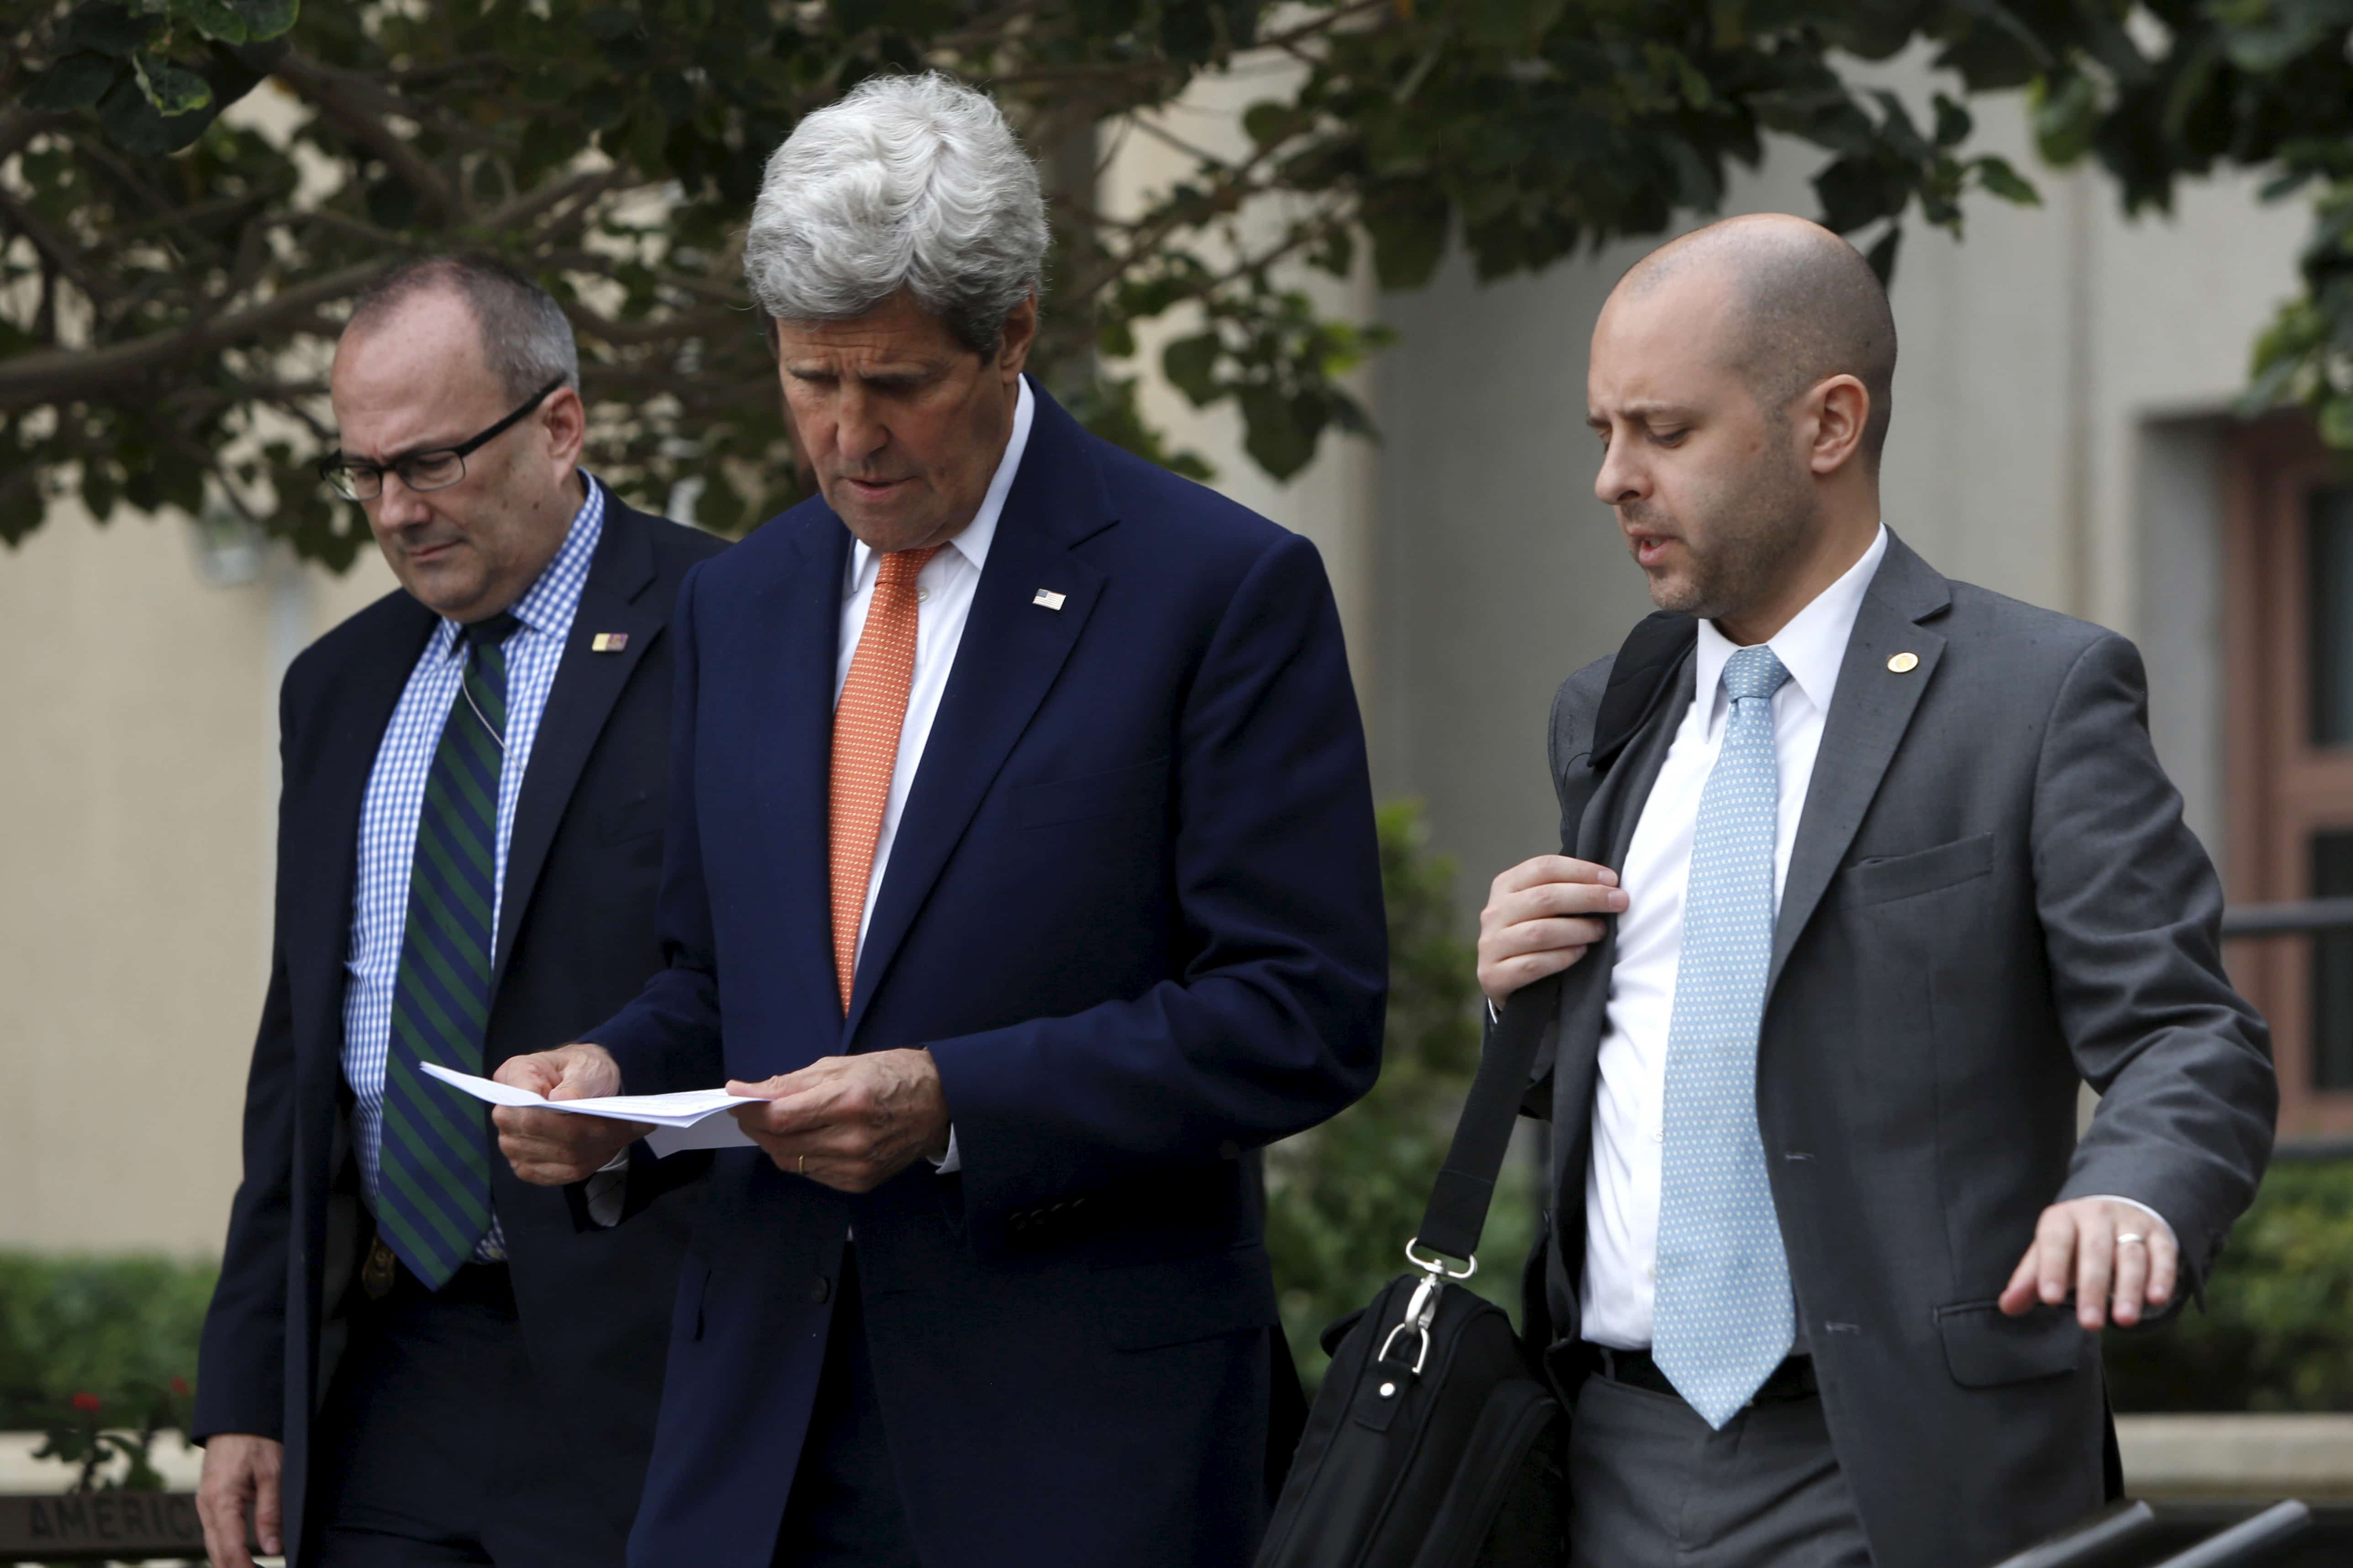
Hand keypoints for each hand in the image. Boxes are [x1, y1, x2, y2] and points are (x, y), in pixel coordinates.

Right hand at [197, 1433, 280, 1567]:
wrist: (236, 1417)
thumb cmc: (256, 1439)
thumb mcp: (272, 1473)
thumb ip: (270, 1512)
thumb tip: (272, 1547)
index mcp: (220, 1500)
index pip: (231, 1548)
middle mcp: (206, 1506)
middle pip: (217, 1552)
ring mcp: (204, 1504)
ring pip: (212, 1545)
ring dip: (229, 1562)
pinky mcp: (208, 1501)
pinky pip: (213, 1532)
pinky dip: (225, 1548)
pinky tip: (240, 1556)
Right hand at [493, 1043, 647, 1185]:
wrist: (579, 1083)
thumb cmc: (580, 1069)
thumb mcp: (587, 1064)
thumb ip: (576, 1080)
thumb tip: (562, 1099)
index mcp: (515, 1077)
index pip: (532, 1109)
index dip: (567, 1117)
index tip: (608, 1115)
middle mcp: (506, 1115)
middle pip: (552, 1137)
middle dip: (597, 1133)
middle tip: (634, 1125)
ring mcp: (513, 1144)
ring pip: (563, 1157)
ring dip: (600, 1149)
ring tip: (628, 1133)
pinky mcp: (527, 1166)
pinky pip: (562, 1174)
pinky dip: (592, 1162)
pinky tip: (609, 1147)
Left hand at [728, 1049, 950, 1193]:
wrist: (941, 1104)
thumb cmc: (893, 1074)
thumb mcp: (843, 1065)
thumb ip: (793, 1082)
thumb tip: (750, 1091)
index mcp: (849, 1100)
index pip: (781, 1116)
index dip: (750, 1109)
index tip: (734, 1096)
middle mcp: (853, 1139)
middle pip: (780, 1142)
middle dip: (756, 1126)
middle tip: (748, 1111)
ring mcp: (857, 1166)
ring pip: (792, 1162)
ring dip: (775, 1142)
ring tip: (777, 1124)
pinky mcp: (860, 1183)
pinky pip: (812, 1174)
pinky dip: (800, 1156)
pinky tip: (807, 1139)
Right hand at [1477, 855, 1628, 1005]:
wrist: (1503, 980)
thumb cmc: (1532, 936)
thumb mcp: (1537, 907)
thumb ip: (1561, 891)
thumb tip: (1607, 883)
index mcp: (1505, 886)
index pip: (1544, 867)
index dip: (1581, 871)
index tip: (1612, 880)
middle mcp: (1494, 912)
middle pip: (1545, 897)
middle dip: (1588, 897)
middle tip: (1619, 902)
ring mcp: (1491, 945)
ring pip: (1540, 932)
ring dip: (1578, 929)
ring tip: (1601, 931)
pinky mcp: (1494, 976)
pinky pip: (1533, 964)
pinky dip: (1562, 957)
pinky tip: (1581, 953)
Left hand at [1999, 1197, 2178, 1329]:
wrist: (2113, 1209)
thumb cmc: (2072, 1242)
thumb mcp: (2047, 1254)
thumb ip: (2029, 1281)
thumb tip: (2007, 1307)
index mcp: (2062, 1218)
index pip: (2055, 1241)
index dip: (2051, 1269)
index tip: (2049, 1299)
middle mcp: (2096, 1215)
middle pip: (2095, 1251)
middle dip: (2092, 1289)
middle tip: (2089, 1323)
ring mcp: (2130, 1223)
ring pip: (2131, 1255)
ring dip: (2129, 1288)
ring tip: (2123, 1320)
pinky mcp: (2159, 1234)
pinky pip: (2162, 1254)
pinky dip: (2162, 1276)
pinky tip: (2156, 1299)